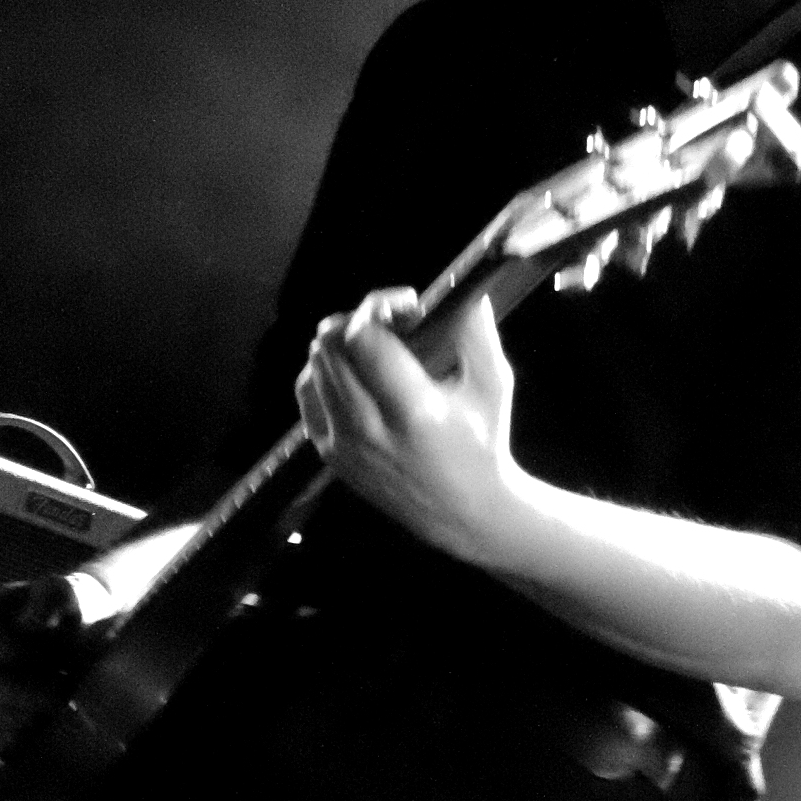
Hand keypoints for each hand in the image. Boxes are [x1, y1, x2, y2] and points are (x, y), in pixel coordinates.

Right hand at [0, 574, 95, 753]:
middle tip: (57, 697)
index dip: (16, 654)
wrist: (75, 639)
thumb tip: (27, 624)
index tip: (49, 660)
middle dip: (19, 693)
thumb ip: (49, 597)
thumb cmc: (68, 612)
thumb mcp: (66, 593)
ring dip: (16, 717)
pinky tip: (36, 729)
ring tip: (50, 711)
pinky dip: (7, 737)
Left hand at [296, 289, 520, 563]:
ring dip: (340, 344)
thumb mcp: (493, 385)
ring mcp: (343, 445)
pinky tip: (353, 374)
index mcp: (413, 411)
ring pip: (315, 365)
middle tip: (389, 324)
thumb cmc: (483, 443)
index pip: (364, 338)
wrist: (466, 512)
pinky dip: (324, 373)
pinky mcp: (329, 454)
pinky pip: (307, 393)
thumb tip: (463, 288)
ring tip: (374, 348)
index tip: (407, 306)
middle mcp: (369, 430)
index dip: (378, 306)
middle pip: (329, 346)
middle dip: (357, 320)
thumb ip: (476, 331)